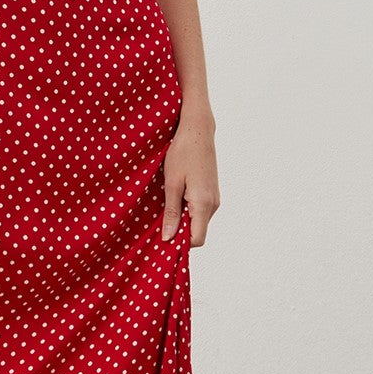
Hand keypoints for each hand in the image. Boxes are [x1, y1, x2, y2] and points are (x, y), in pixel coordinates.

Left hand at [162, 111, 218, 246]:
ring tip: (163, 208)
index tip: (162, 240)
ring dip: (182, 220)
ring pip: (198, 221)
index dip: (180, 244)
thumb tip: (168, 237)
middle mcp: (213, 204)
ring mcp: (214, 198)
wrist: (198, 130)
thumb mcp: (171, 183)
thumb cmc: (182, 152)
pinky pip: (200, 211)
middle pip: (197, 232)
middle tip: (157, 225)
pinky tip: (173, 199)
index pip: (197, 240)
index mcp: (203, 204)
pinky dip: (187, 211)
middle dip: (179, 233)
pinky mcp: (212, 192)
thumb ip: (171, 212)